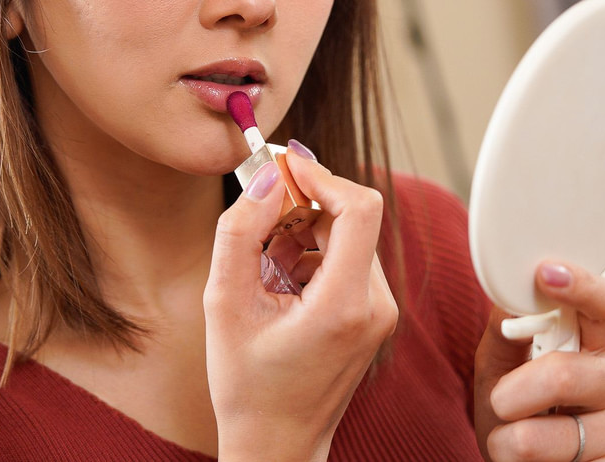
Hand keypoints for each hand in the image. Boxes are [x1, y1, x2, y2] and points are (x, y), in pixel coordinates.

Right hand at [205, 145, 398, 461]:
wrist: (276, 444)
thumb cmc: (247, 385)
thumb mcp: (223, 304)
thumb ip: (240, 231)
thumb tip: (268, 178)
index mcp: (344, 304)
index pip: (359, 208)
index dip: (322, 177)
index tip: (283, 169)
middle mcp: (375, 305)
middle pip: (352, 218)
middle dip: (303, 209)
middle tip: (259, 225)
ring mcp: (381, 312)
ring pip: (348, 237)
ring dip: (304, 235)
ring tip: (264, 271)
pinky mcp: (374, 315)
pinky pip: (348, 260)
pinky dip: (313, 257)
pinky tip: (281, 286)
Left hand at [474, 262, 604, 461]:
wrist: (522, 461)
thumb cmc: (516, 406)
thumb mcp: (501, 364)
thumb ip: (506, 330)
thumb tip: (509, 297)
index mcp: (601, 342)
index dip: (580, 286)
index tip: (546, 273)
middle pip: (561, 376)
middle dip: (509, 395)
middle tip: (501, 402)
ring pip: (537, 436)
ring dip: (506, 441)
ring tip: (516, 440)